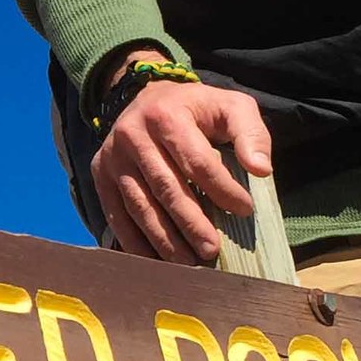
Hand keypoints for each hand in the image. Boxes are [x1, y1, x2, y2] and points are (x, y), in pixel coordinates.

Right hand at [92, 73, 272, 264]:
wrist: (146, 97)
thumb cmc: (196, 109)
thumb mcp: (230, 106)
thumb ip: (251, 134)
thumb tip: (261, 170)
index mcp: (166, 115)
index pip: (197, 161)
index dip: (222, 189)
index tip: (245, 210)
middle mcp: (132, 134)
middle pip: (166, 187)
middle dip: (191, 223)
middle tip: (212, 250)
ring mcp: (112, 157)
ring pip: (140, 205)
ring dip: (164, 239)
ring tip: (187, 262)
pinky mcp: (99, 174)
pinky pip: (116, 214)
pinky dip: (135, 241)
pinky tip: (155, 260)